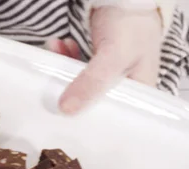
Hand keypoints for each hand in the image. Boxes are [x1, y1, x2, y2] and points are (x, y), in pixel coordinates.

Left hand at [47, 6, 162, 113]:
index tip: (64, 122)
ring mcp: (110, 76)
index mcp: (138, 96)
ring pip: (81, 84)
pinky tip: (59, 45)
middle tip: (50, 90)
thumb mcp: (113, 55)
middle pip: (93, 104)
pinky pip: (78, 67)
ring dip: (64, 70)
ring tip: (56, 52)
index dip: (88, 123)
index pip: (113, 120)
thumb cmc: (132, 25)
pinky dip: (66, 57)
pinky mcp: (98, 63)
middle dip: (71, 95)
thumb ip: (91, 82)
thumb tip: (65, 109)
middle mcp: (125, 89)